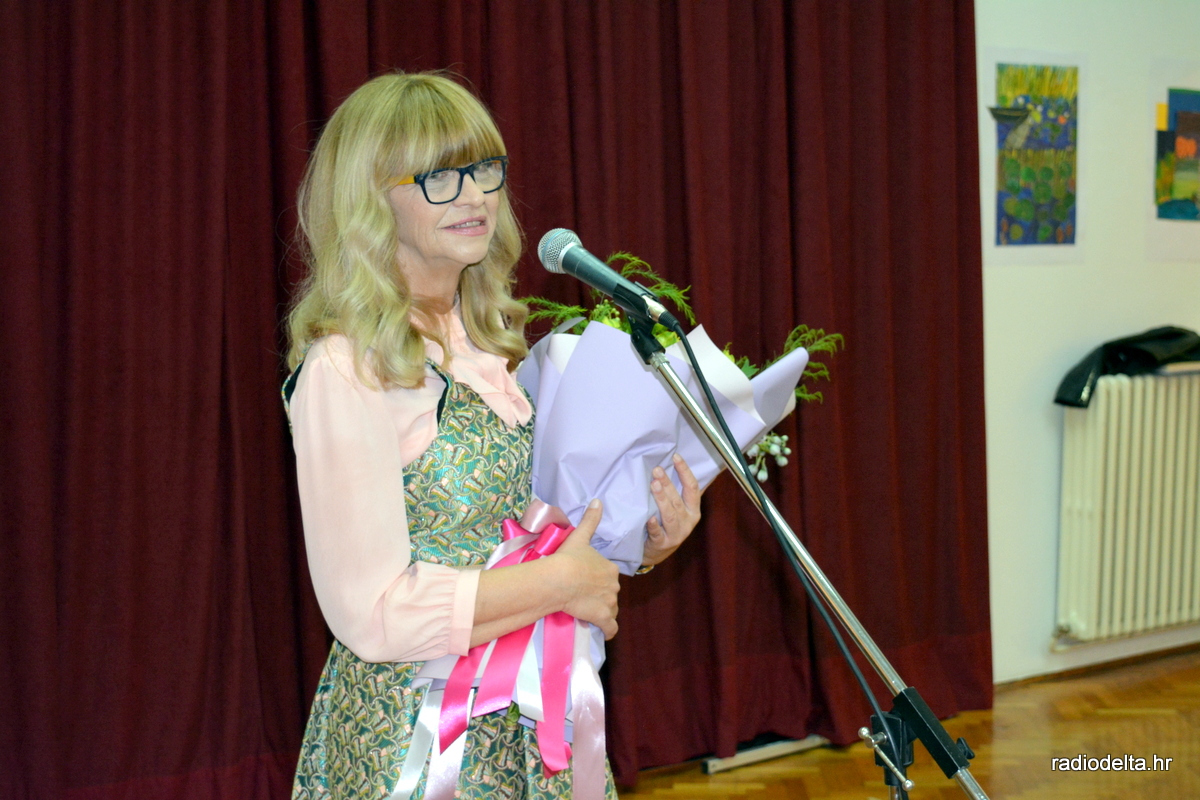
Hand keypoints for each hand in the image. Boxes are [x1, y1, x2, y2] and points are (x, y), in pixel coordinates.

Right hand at [552, 500, 620, 638]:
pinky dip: (609, 630)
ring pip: (611, 609)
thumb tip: (598, 501)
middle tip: (584, 596)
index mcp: (609, 568)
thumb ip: (590, 520)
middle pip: (609, 592)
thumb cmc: (568, 558)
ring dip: (604, 611)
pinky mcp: (602, 618)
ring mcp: (609, 603)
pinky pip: (611, 628)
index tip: (586, 580)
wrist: (559, 579)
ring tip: (590, 612)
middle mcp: (613, 586)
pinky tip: (605, 631)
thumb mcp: (579, 537)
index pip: (608, 575)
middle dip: (601, 595)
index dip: (597, 578)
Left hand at [642, 453, 702, 566]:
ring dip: (661, 499)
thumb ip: (678, 492)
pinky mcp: (662, 544)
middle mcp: (687, 522)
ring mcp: (676, 534)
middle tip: (657, 470)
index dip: (685, 471)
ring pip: (670, 515)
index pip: (692, 488)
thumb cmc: (666, 525)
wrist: (657, 553)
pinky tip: (649, 517)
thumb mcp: (678, 510)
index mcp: (693, 510)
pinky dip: (654, 525)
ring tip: (654, 485)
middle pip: (678, 500)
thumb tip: (674, 463)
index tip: (675, 456)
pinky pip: (658, 533)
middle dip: (668, 484)